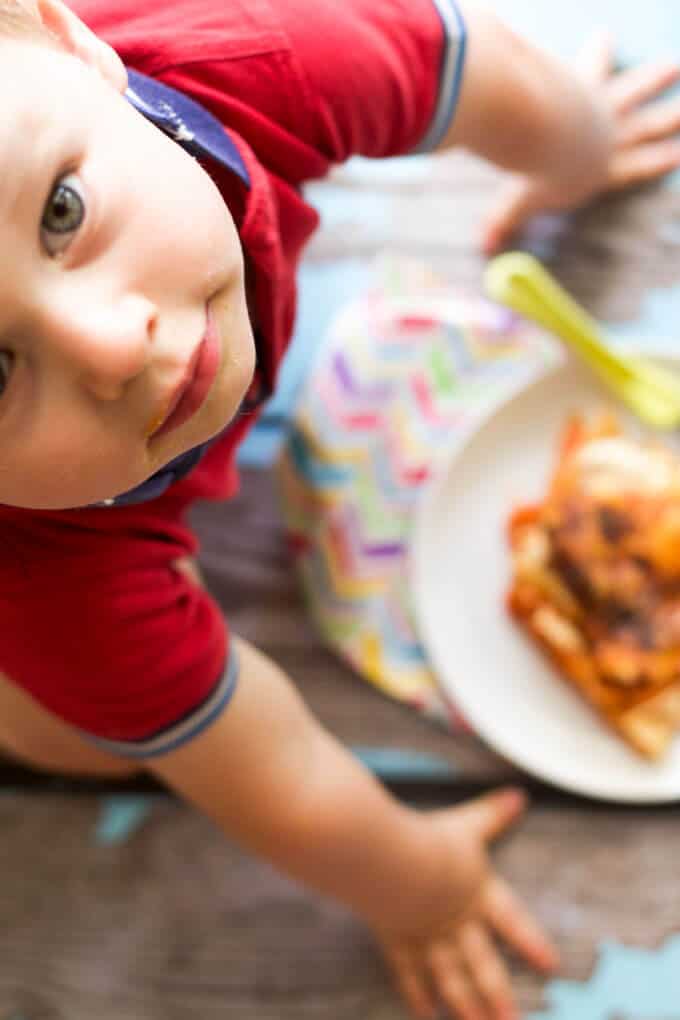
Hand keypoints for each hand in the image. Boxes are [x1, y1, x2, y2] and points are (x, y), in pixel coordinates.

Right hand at [372, 789, 557, 1019]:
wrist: (396, 865)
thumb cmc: (431, 842)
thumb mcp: (466, 823)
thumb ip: (492, 814)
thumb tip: (519, 796)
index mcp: (478, 893)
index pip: (512, 920)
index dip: (531, 942)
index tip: (551, 966)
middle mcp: (458, 922)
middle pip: (483, 964)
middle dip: (499, 995)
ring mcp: (428, 937)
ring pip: (452, 979)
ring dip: (468, 1008)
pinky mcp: (399, 941)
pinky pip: (411, 976)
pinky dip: (419, 998)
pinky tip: (427, 1016)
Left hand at [482, 34, 679, 253]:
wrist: (543, 129)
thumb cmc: (536, 171)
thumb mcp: (519, 203)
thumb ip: (503, 222)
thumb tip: (484, 248)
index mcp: (601, 170)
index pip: (635, 169)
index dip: (657, 162)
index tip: (678, 153)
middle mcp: (610, 136)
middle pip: (644, 128)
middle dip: (667, 119)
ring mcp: (603, 105)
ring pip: (634, 90)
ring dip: (653, 78)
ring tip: (674, 66)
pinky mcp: (587, 79)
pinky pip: (595, 61)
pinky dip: (600, 49)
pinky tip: (604, 33)